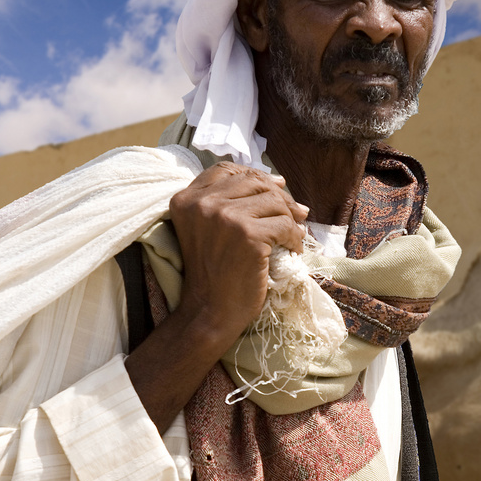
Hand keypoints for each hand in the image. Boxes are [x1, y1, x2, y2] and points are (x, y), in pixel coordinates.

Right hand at [168, 161, 307, 345]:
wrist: (209, 311)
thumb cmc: (212, 273)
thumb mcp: (205, 229)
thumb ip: (226, 201)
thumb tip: (279, 180)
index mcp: (186, 200)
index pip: (225, 169)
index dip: (252, 174)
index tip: (274, 188)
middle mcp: (201, 204)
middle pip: (253, 181)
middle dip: (279, 196)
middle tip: (294, 214)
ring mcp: (224, 217)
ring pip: (273, 200)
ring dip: (289, 217)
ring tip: (293, 234)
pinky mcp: (247, 234)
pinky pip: (285, 224)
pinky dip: (294, 237)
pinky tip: (292, 248)